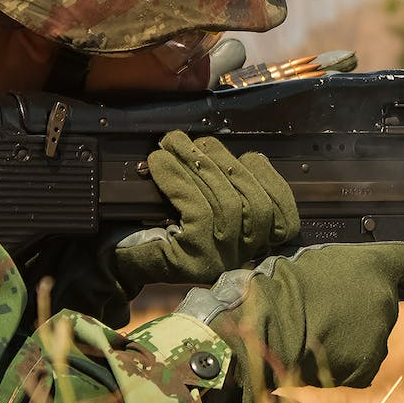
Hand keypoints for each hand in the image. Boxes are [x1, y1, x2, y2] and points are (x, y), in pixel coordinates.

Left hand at [111, 132, 298, 293]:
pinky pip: (198, 210)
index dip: (273, 182)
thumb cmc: (164, 228)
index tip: (251, 156)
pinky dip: (178, 180)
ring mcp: (220, 262)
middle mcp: (243, 259)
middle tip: (187, 139)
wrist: (117, 263)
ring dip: (197, 164)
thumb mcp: (209, 209)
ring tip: (171, 143)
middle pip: (254, 204)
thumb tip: (249, 157)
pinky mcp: (193, 261)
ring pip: (227, 204)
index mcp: (256, 248)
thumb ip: (235, 188)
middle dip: (223, 161)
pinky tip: (160, 163)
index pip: (286, 219)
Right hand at [178, 243, 403, 402]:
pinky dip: (345, 362)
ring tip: (319, 329)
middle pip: (383, 306)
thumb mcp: (319, 256)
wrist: (268, 325)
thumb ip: (356, 262)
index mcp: (376, 265)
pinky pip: (361, 365)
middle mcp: (386, 299)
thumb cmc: (283, 285)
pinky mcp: (366, 367)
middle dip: (362, 308)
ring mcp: (379, 334)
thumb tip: (399, 266)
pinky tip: (321, 350)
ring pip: (372, 336)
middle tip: (329, 306)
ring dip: (354, 336)